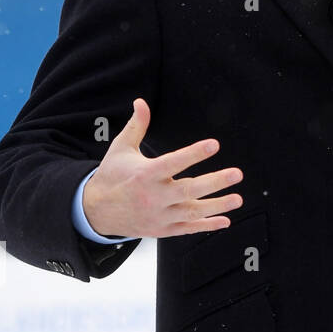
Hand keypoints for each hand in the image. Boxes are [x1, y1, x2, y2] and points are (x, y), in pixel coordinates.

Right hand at [82, 98, 243, 238]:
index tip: (214, 144)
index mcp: (145, 174)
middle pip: (188, 190)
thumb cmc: (112, 176)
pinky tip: (226, 220)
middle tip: (237, 173)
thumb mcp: (120, 149)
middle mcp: (153, 196)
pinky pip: (187, 228)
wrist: (94, 211)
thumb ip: (137, 126)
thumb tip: (141, 102)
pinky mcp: (161, 229)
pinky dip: (207, 226)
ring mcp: (158, 215)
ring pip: (192, 212)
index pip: (173, 163)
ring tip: (238, 199)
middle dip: (214, 182)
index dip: (193, 154)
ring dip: (217, 206)